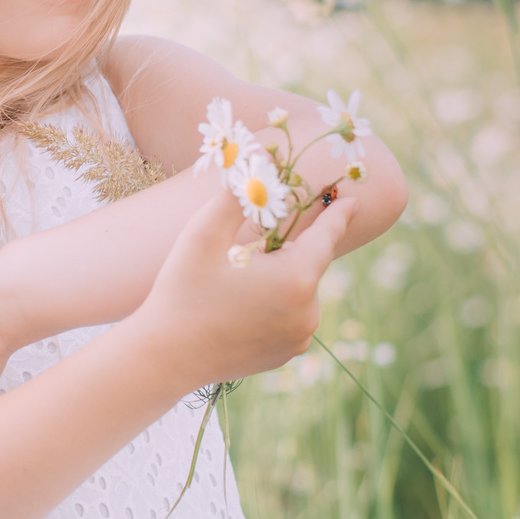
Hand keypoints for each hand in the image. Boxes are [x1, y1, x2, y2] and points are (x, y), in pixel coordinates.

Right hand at [137, 183, 357, 390]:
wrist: (165, 358)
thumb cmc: (181, 290)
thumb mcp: (203, 234)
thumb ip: (238, 194)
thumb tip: (262, 160)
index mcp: (295, 278)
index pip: (326, 236)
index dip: (339, 215)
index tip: (355, 200)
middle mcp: (308, 311)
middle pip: (306, 264)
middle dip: (283, 251)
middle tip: (239, 256)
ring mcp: (300, 337)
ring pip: (298, 291)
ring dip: (278, 280)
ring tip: (232, 288)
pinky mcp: (287, 354)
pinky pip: (290, 317)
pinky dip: (274, 306)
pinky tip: (237, 310)